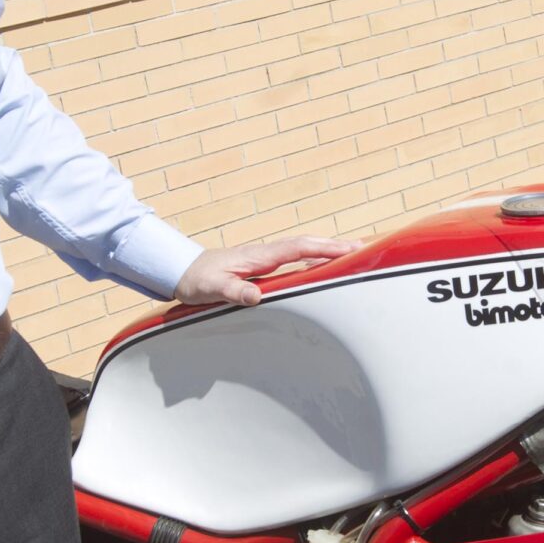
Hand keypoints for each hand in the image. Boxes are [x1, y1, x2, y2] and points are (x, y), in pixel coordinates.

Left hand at [176, 235, 359, 307]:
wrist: (180, 271)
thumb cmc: (197, 279)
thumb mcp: (212, 288)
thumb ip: (234, 291)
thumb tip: (256, 296)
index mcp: (260, 256)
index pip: (299, 248)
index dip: (325, 248)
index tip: (349, 248)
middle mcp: (266, 254)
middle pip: (307, 245)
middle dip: (334, 246)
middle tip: (363, 248)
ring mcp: (265, 260)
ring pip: (303, 251)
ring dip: (326, 251)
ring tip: (351, 255)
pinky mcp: (262, 267)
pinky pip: (294, 260)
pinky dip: (312, 259)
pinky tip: (321, 267)